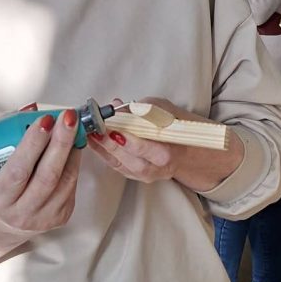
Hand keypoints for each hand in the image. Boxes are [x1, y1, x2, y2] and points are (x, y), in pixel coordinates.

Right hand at [0, 108, 81, 237]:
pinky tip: (72, 147)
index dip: (33, 144)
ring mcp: (44, 217)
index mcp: (0, 200)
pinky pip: (72, 185)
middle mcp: (22, 212)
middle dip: (60, 141)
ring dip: (72, 149)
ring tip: (72, 127)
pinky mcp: (62, 216)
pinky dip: (74, 162)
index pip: (18, 170)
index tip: (44, 121)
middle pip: (48, 175)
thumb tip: (31, 110)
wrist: (4, 225)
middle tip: (68, 117)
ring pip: (66, 179)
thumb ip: (9, 136)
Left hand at [88, 97, 243, 191]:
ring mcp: (146, 176)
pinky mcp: (137, 177)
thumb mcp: (166, 111)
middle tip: (94, 128)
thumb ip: (142, 108)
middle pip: (129, 160)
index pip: (146, 148)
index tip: (111, 126)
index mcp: (169, 153)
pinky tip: (93, 142)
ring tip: (88, 133)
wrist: (191, 153)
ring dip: (102, 148)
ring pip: (120, 165)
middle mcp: (157, 169)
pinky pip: (117, 166)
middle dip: (109, 143)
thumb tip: (117, 105)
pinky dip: (104, 154)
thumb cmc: (179, 127)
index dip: (127, 138)